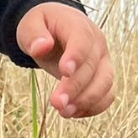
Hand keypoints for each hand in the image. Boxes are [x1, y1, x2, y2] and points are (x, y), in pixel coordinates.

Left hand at [16, 2, 113, 118]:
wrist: (57, 29)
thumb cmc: (43, 26)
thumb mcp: (30, 24)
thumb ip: (33, 34)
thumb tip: (41, 47)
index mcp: (78, 25)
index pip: (83, 40)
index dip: (77, 56)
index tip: (64, 72)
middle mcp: (97, 43)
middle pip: (93, 66)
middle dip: (75, 87)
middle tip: (56, 103)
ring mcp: (103, 61)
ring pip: (105, 83)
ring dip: (87, 101)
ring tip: (64, 112)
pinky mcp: (103, 77)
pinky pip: (107, 95)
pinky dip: (93, 107)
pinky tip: (73, 113)